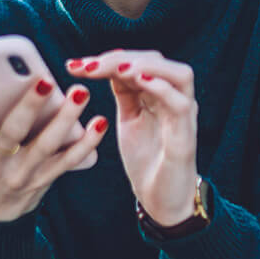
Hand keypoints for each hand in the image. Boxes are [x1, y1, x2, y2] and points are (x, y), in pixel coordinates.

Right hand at [0, 69, 107, 221]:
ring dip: (65, 118)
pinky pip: (67, 161)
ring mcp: (21, 174)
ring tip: (80, 92)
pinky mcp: (42, 181)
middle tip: (46, 80)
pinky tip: (100, 123)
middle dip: (30, 105)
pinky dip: (86, 144)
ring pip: (46, 144)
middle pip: (14, 131)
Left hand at [67, 51, 197, 225]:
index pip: (138, 61)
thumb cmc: (147, 160)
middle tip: (87, 66)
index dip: (107, 58)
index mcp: (160, 94)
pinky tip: (138, 81)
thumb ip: (124, 92)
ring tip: (116, 68)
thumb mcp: (130, 119)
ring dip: (145, 66)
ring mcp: (183, 117)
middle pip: (156, 61)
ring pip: (178, 74)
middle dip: (119, 59)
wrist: (162, 201)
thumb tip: (102, 65)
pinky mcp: (185, 138)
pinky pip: (180, 104)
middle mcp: (175, 99)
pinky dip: (161, 88)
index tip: (74, 65)